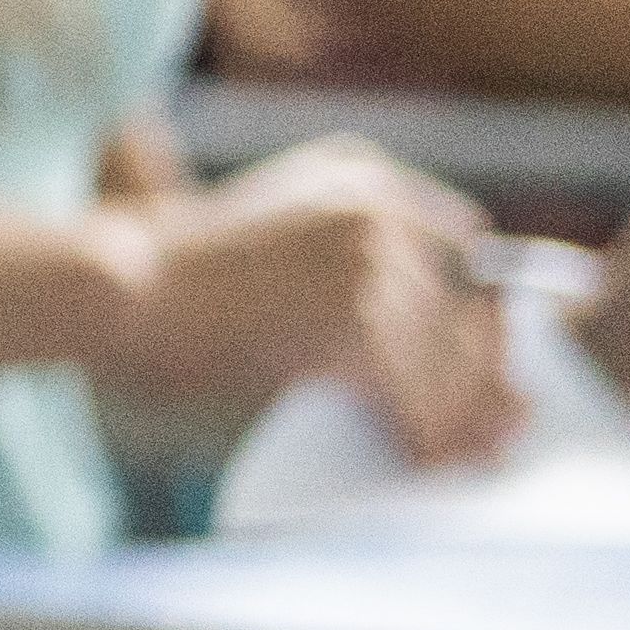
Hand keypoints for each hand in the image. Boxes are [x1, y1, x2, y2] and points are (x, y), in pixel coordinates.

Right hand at [94, 136, 519, 467]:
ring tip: (462, 454)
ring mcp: (369, 259)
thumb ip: (353, 255)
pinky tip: (420, 455)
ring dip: (458, 413)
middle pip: (468, 306)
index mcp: (363, 174)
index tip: (493, 359)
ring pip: (443, 356)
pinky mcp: (354, 318)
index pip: (466, 246)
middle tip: (505, 423)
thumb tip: (448, 332)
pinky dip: (420, 429)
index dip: (482, 309)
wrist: (123, 287)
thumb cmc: (182, 277)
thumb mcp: (279, 228)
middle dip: (486, 371)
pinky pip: (409, 388)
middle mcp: (378, 207)